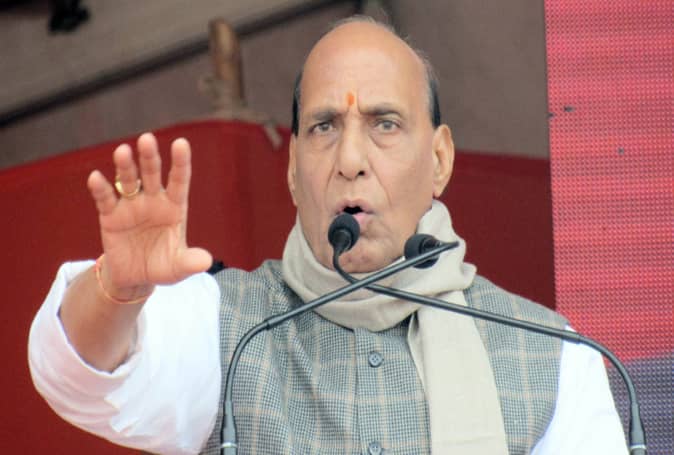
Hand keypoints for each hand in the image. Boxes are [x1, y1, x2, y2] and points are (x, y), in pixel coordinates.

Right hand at [87, 133, 211, 299]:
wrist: (135, 278)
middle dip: (149, 157)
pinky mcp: (110, 216)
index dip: (180, 162)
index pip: (179, 180)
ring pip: (128, 180)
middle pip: (151, 174)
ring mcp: (131, 205)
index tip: (181, 143)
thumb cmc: (161, 266)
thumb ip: (190, 262)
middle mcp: (152, 200)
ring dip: (125, 166)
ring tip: (123, 151)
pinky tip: (96, 178)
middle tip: (147, 138)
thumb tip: (206, 262)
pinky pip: (105, 198)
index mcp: (174, 207)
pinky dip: (100, 188)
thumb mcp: (177, 267)